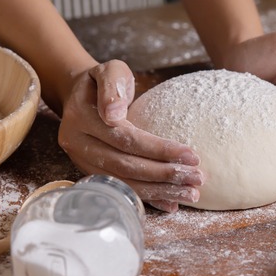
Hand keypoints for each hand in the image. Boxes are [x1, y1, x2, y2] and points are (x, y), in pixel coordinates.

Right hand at [57, 60, 203, 211]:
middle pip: (126, 166)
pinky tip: (171, 204)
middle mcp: (78, 143)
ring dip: (160, 191)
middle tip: (197, 178)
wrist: (78, 96)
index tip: (190, 154)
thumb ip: (113, 86)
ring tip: (191, 193)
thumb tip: (114, 113)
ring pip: (124, 182)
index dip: (159, 149)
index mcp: (82, 117)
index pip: (126, 138)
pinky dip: (148, 198)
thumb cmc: (101, 82)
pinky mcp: (91, 173)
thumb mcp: (108, 71)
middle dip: (164, 174)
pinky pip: (121, 189)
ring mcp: (82, 162)